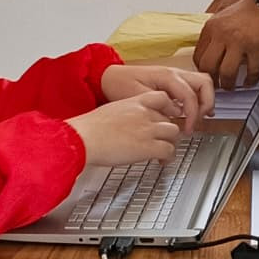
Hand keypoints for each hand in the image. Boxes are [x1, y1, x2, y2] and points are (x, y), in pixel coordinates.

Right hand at [67, 96, 181, 169]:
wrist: (84, 138)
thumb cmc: (90, 128)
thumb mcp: (111, 111)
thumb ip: (126, 114)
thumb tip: (129, 122)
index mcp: (134, 102)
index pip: (163, 97)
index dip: (168, 107)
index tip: (168, 115)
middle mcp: (144, 113)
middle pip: (169, 118)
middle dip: (167, 130)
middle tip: (163, 139)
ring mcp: (148, 129)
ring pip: (174, 133)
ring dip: (171, 143)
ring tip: (164, 151)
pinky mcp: (148, 147)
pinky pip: (169, 150)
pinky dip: (168, 157)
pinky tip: (162, 161)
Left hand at [101, 61, 214, 130]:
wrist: (108, 76)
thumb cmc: (119, 84)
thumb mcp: (136, 97)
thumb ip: (157, 106)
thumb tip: (175, 114)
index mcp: (166, 75)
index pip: (190, 95)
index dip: (192, 114)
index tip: (188, 129)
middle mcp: (174, 72)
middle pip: (204, 83)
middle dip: (206, 104)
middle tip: (197, 122)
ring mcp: (175, 75)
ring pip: (202, 83)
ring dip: (204, 101)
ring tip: (199, 119)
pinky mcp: (173, 81)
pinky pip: (193, 87)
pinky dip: (198, 99)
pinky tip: (193, 113)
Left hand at [194, 0, 258, 86]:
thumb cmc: (250, 7)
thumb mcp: (223, 15)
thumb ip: (214, 32)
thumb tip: (208, 51)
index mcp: (212, 27)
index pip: (198, 55)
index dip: (201, 69)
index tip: (207, 73)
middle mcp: (223, 34)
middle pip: (208, 67)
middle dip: (212, 80)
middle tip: (217, 84)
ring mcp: (240, 42)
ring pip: (227, 73)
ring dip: (229, 84)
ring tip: (231, 85)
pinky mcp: (257, 48)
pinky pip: (251, 72)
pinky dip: (250, 80)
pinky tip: (249, 80)